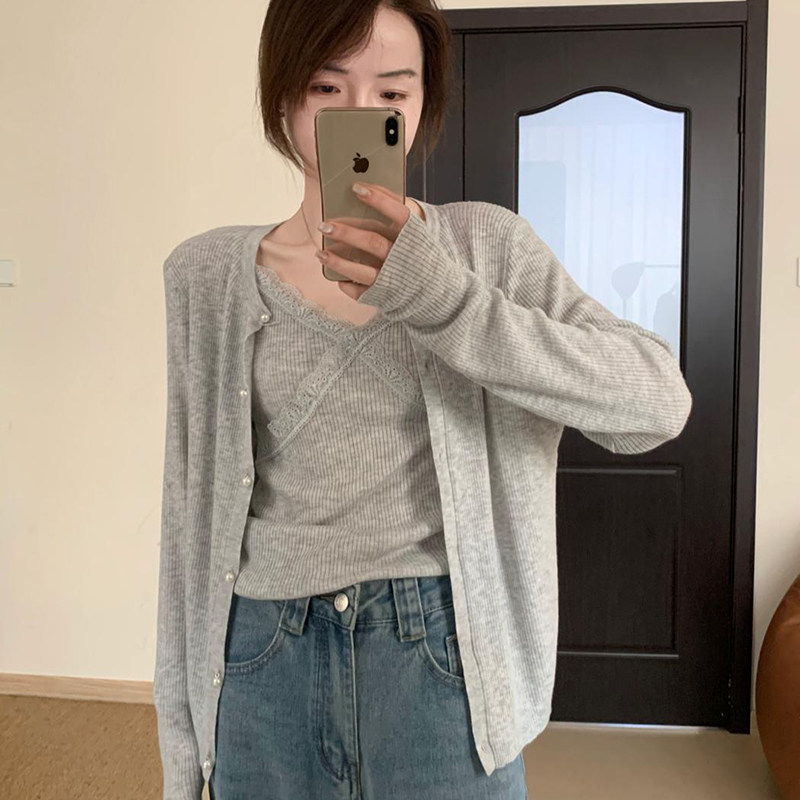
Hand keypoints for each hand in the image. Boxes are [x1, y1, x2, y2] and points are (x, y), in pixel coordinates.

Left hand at [314, 181, 411, 300]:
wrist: (438, 290)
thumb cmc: (419, 252)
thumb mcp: (417, 229)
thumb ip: (397, 210)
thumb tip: (365, 189)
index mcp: (416, 238)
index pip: (400, 214)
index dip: (380, 200)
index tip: (356, 188)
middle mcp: (404, 259)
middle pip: (373, 243)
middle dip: (347, 233)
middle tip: (325, 225)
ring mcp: (393, 279)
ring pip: (362, 271)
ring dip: (339, 262)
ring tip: (320, 252)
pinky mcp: (385, 296)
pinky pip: (361, 293)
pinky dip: (347, 285)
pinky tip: (337, 278)